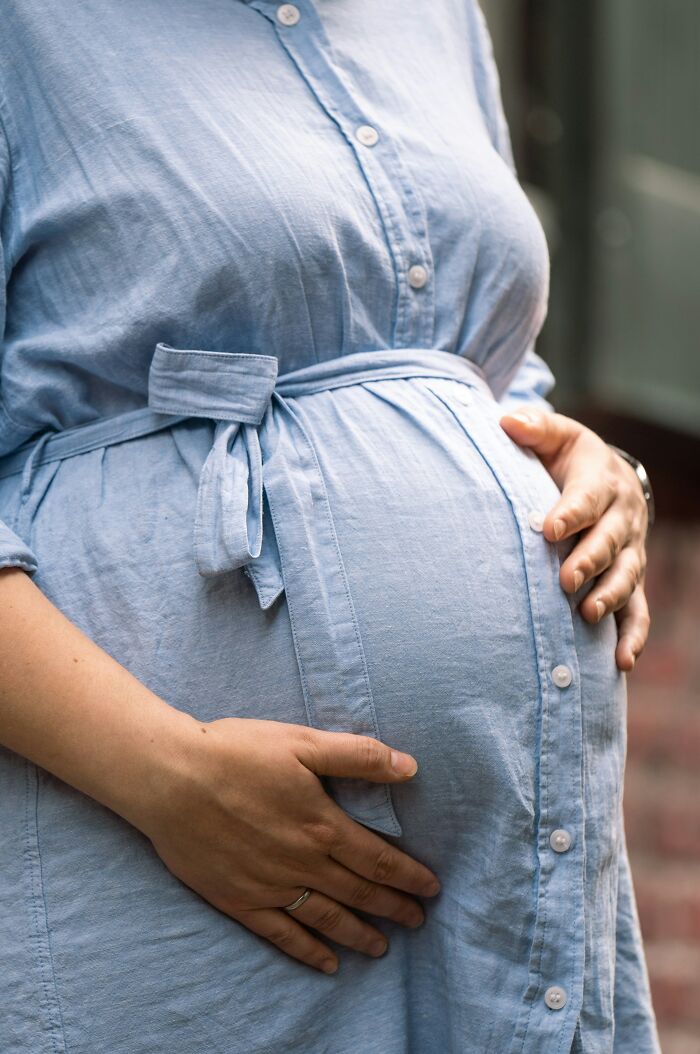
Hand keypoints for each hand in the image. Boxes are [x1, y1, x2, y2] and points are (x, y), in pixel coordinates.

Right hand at [137, 717, 440, 974]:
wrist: (171, 779)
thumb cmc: (237, 752)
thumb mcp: (303, 743)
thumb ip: (358, 756)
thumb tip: (409, 767)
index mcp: (322, 826)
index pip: (378, 859)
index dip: (408, 875)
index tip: (430, 887)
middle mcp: (302, 863)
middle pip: (359, 893)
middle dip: (394, 907)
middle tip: (418, 920)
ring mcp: (270, 886)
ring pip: (327, 919)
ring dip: (359, 933)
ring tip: (383, 946)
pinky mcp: (239, 900)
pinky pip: (281, 935)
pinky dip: (308, 951)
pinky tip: (327, 964)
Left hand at [499, 408, 649, 670]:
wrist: (605, 476)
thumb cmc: (567, 458)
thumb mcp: (554, 435)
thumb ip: (532, 429)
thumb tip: (506, 422)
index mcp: (600, 479)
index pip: (585, 497)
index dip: (570, 513)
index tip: (548, 529)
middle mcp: (621, 517)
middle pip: (609, 541)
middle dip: (589, 560)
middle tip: (565, 579)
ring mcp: (629, 551)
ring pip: (626, 576)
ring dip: (609, 596)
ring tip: (588, 615)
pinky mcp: (630, 577)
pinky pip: (638, 609)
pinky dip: (632, 634)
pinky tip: (621, 661)